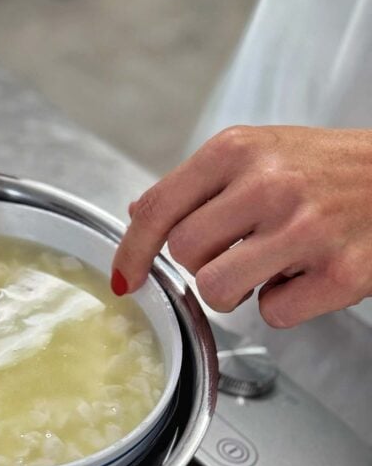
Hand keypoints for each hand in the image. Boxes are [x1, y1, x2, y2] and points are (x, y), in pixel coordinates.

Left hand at [111, 126, 371, 327]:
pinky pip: (272, 315)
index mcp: (238, 150)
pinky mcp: (341, 274)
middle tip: (238, 248)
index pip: (157, 209)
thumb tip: (139, 214)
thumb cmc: (329, 167)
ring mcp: (306, 230)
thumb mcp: (260, 150)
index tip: (124, 277)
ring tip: (268, 264)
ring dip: (235, 289)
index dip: (131, 252)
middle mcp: (268, 185)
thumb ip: (199, 181)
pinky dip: (284, 304)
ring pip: (216, 291)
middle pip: (183, 255)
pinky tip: (307, 273)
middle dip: (203, 262)